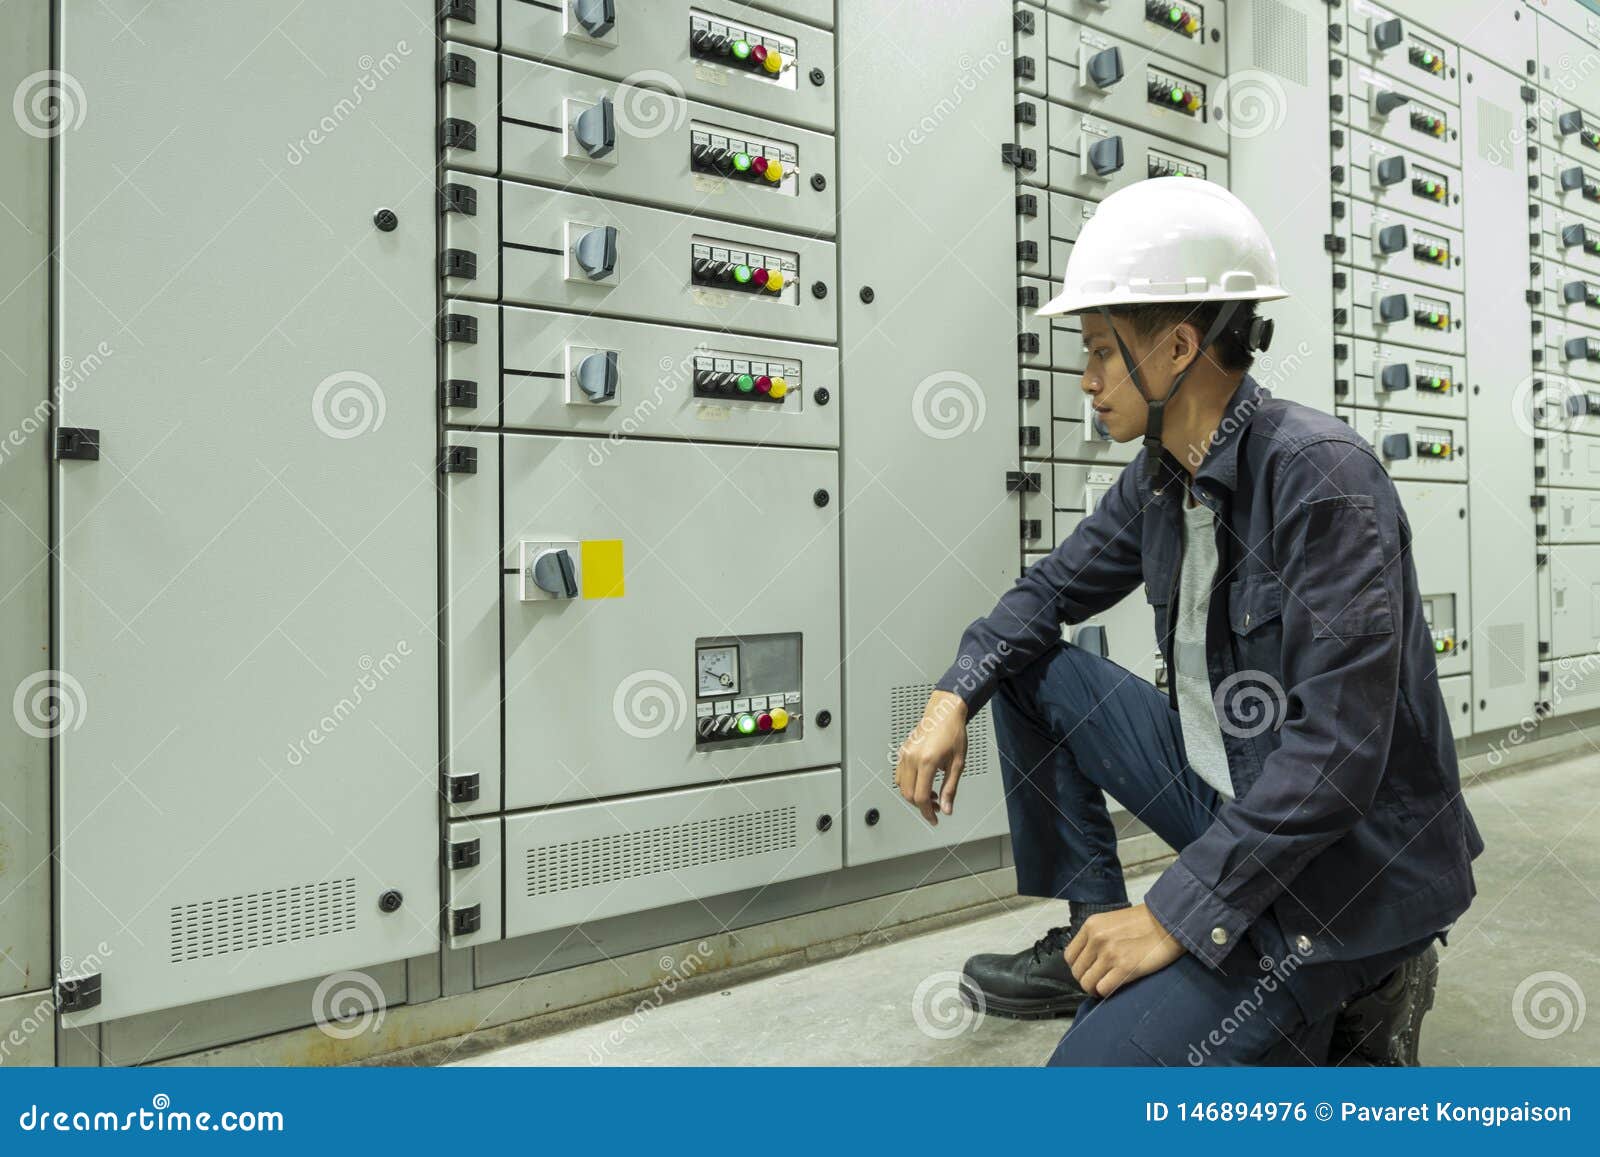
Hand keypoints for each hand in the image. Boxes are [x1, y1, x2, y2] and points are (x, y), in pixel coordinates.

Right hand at [892, 691, 968, 824]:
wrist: (944, 713)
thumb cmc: (953, 733)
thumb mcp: (957, 764)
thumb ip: (950, 788)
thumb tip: (946, 808)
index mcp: (927, 761)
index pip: (921, 797)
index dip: (928, 812)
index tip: (935, 819)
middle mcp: (912, 758)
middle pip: (909, 794)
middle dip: (922, 806)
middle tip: (936, 808)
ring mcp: (905, 754)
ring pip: (902, 786)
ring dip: (915, 796)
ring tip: (932, 795)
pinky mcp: (902, 752)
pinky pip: (899, 775)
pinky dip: (908, 785)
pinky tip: (922, 783)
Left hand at [1064, 904, 1185, 998]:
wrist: (1169, 922)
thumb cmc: (1144, 922)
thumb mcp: (1111, 922)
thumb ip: (1096, 937)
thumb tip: (1088, 960)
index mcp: (1091, 925)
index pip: (1070, 956)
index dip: (1079, 968)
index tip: (1089, 971)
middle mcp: (1096, 939)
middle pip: (1077, 972)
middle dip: (1086, 980)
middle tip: (1099, 981)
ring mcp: (1109, 954)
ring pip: (1087, 983)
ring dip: (1095, 989)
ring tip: (1106, 986)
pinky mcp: (1124, 968)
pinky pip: (1103, 989)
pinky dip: (1106, 992)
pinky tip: (1115, 987)